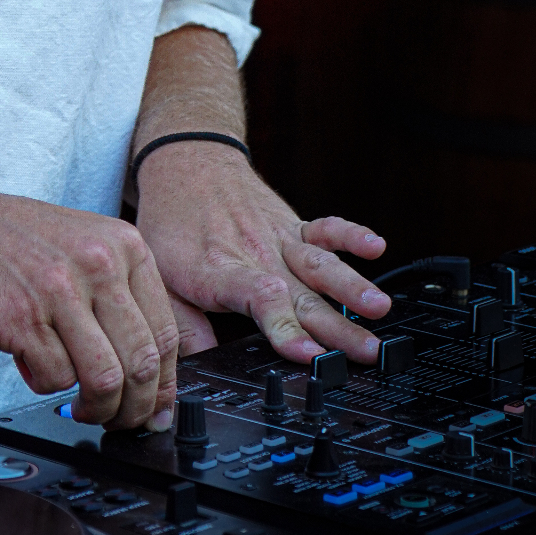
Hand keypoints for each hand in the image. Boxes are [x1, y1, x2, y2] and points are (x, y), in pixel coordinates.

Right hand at [0, 180, 179, 429]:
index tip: (157, 406)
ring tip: (81, 408)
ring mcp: (62, 291)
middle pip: (143, 362)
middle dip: (135, 408)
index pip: (166, 331)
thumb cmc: (5, 238)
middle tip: (120, 421)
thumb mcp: (80, 244)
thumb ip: (116, 290)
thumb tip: (150, 363)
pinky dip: (46, 385)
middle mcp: (99, 263)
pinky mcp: (25, 319)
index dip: (165, 382)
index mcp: (123, 245)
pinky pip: (56, 378)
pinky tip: (33, 366)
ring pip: (106, 378)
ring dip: (97, 408)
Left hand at [134, 141, 389, 364]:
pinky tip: (376, 245)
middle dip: (337, 327)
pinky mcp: (293, 226)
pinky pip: (325, 229)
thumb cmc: (170, 225)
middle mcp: (257, 256)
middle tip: (366, 353)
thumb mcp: (155, 278)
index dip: (285, 329)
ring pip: (320, 265)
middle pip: (302, 295)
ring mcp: (278, 240)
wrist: (183, 163)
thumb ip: (179, 327)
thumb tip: (194, 372)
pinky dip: (351, 235)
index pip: (259, 301)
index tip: (307, 354)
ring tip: (380, 307)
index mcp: (221, 273)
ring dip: (351, 287)